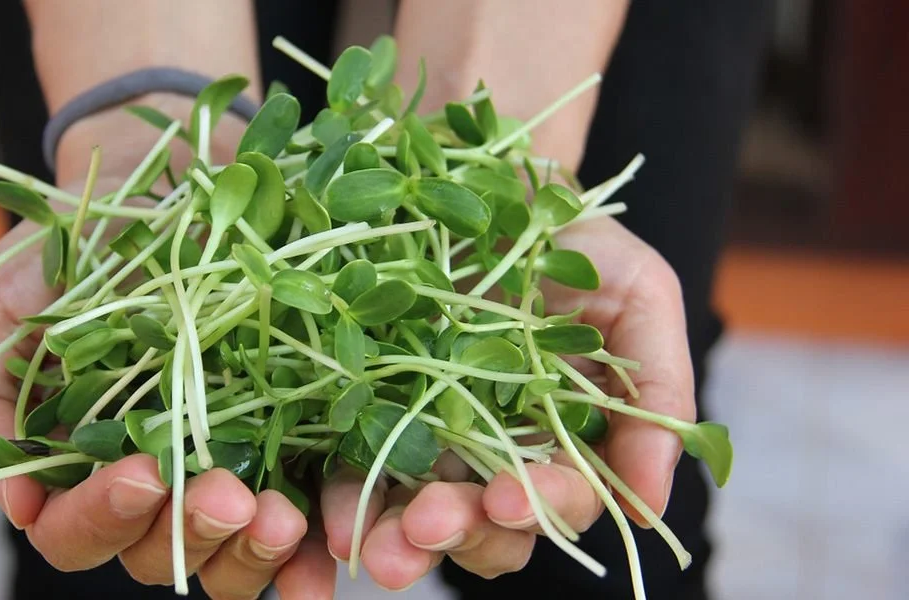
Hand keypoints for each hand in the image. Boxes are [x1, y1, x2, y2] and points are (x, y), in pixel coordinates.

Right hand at [0, 221, 334, 598]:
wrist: (155, 184)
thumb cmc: (66, 245)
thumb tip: (17, 508)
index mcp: (73, 462)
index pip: (74, 531)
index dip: (101, 517)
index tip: (142, 471)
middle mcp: (147, 478)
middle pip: (156, 554)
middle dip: (188, 533)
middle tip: (227, 496)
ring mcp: (214, 466)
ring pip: (225, 553)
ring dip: (251, 550)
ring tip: (280, 515)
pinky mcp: (277, 443)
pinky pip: (294, 519)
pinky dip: (308, 551)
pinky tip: (327, 552)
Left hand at [320, 216, 693, 588]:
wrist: (487, 175)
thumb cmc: (575, 237)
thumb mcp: (641, 294)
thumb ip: (659, 392)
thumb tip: (652, 508)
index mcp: (567, 439)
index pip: (561, 498)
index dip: (540, 507)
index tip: (509, 497)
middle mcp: (499, 451)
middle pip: (486, 525)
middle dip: (458, 534)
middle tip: (425, 527)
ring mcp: (431, 434)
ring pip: (416, 513)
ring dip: (394, 537)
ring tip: (370, 545)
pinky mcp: (371, 407)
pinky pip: (353, 464)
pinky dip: (343, 496)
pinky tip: (329, 513)